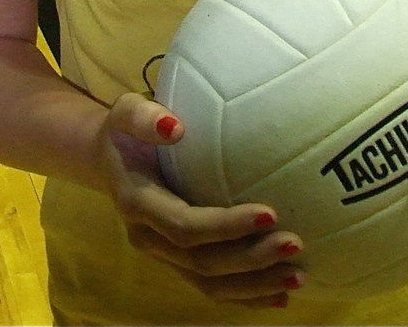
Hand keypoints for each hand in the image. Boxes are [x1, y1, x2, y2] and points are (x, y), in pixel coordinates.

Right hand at [95, 93, 305, 308]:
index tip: (270, 213)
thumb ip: (143, 117)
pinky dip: (246, 295)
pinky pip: (212, 286)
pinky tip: (279, 296)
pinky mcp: (177, 261)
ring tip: (296, 277)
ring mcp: (164, 255)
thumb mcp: (126, 112)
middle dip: (250, 259)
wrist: (112, 159)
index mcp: (138, 204)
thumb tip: (175, 128)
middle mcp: (150, 238)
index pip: (186, 226)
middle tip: (294, 244)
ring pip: (209, 283)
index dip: (226, 226)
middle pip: (202, 262)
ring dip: (254, 285)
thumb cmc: (128, 130)